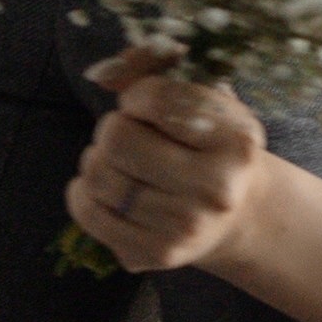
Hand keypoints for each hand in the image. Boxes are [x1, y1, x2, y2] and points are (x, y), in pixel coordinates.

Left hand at [65, 44, 270, 271]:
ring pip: (98, 176)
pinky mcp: (156, 253)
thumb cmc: (211, 145)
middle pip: (117, 140)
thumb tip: (105, 70)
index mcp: (235, 139)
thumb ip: (156, 69)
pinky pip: (88, 212)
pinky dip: (82, 193)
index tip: (144, 106)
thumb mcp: (203, 99)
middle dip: (112, 129)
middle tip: (126, 135)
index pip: (154, 98)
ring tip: (117, 161)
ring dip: (96, 159)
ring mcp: (186, 226)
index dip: (136, 96)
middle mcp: (216, 187)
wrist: (239, 215)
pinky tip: (101, 188)